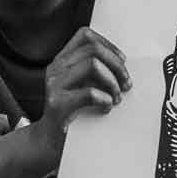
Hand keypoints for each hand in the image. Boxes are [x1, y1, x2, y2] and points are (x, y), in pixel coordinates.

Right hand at [39, 27, 129, 152]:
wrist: (50, 142)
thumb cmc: (72, 114)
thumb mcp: (80, 86)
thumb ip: (93, 72)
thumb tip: (122, 65)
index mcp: (62, 60)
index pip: (85, 36)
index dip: (108, 45)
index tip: (122, 61)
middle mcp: (56, 68)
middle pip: (94, 49)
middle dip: (117, 66)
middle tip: (126, 84)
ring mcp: (55, 85)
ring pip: (93, 65)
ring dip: (112, 82)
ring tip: (116, 98)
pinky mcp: (58, 104)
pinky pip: (89, 92)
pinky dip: (105, 99)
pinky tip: (106, 108)